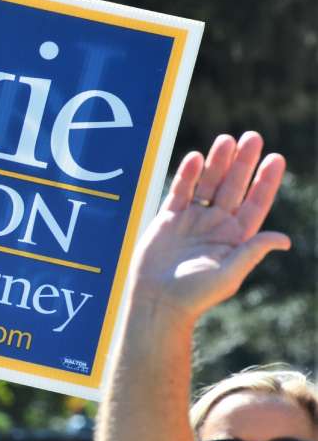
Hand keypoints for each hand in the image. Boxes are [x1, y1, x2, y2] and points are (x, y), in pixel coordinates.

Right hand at [131, 131, 287, 322]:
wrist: (156, 302)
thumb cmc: (194, 295)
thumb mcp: (229, 275)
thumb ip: (252, 252)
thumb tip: (284, 239)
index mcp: (235, 237)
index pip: (255, 203)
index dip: (265, 181)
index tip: (275, 159)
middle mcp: (216, 225)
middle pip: (233, 187)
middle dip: (243, 162)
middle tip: (253, 137)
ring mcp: (192, 220)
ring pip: (208, 184)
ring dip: (218, 162)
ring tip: (226, 140)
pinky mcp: (168, 219)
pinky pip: (180, 191)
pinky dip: (187, 175)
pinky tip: (196, 157)